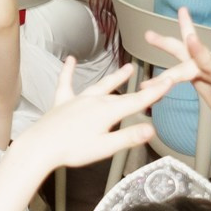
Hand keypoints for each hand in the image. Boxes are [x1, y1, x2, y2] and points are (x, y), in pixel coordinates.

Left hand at [16, 59, 175, 171]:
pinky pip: (66, 83)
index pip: (137, 101)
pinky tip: (70, 60)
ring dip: (115, 78)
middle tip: (155, 82)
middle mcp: (95, 101)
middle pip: (122, 95)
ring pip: (100, 86)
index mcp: (107, 112)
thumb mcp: (105, 148)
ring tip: (128, 68)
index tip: (170, 82)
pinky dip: (69, 71)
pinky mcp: (62, 102)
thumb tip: (152, 129)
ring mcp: (78, 100)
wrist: (40, 147)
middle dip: (140, 89)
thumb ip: (129, 137)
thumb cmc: (71, 150)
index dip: (155, 92)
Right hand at [146, 11, 210, 131]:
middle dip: (169, 67)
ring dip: (166, 42)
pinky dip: (166, 47)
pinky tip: (152, 38)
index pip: (208, 60)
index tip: (190, 37)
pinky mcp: (194, 68)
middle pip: (188, 60)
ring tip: (148, 35)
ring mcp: (202, 64)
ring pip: (182, 50)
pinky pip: (179, 56)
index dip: (198, 50)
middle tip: (149, 62)